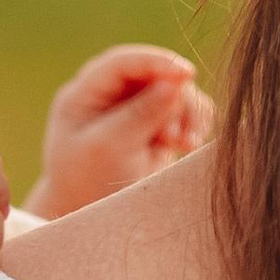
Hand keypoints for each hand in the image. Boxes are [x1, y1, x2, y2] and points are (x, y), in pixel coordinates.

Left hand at [26, 45, 212, 219]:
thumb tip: (175, 84)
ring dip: (187, 114)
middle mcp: (111, 93)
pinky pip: (186, 109)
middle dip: (175, 99)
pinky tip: (190, 145)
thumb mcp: (107, 148)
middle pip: (155, 73)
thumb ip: (139, 114)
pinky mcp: (157, 125)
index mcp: (85, 93)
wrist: (91, 216)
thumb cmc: (87, 183)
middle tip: (176, 137)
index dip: (156, 62)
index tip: (186, 74)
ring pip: (176, 90)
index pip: (122, 62)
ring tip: (184, 145)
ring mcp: (135, 107)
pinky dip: (194, 122)